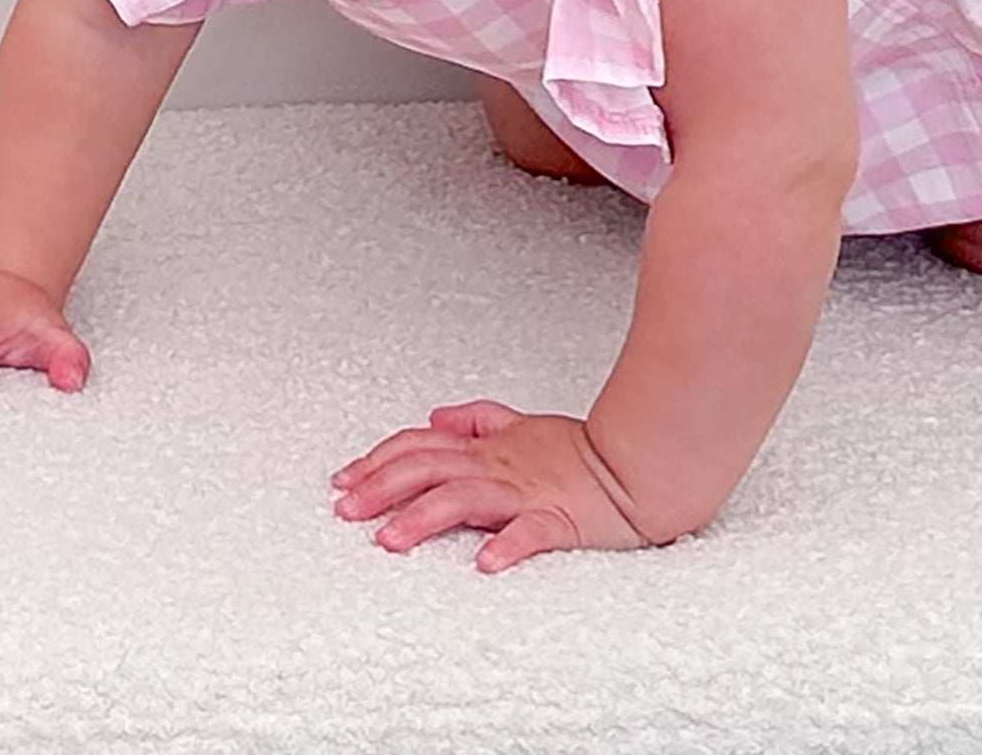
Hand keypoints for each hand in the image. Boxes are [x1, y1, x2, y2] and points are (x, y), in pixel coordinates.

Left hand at [330, 399, 660, 572]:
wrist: (639, 462)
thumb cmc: (579, 451)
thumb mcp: (520, 426)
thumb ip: (477, 420)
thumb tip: (434, 417)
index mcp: (486, 448)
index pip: (419, 446)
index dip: (377, 460)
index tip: (341, 482)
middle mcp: (497, 467)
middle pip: (429, 468)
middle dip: (381, 488)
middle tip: (346, 512)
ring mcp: (526, 493)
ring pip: (466, 499)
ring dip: (425, 517)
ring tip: (391, 540)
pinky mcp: (558, 519)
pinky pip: (531, 533)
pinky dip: (507, 546)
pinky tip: (484, 563)